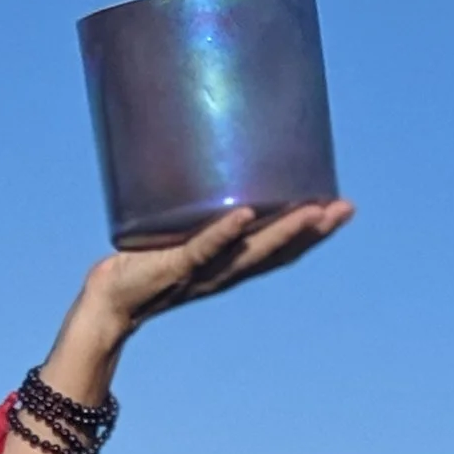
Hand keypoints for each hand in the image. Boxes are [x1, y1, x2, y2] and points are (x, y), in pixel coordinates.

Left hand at [79, 196, 353, 342]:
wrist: (108, 301)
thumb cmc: (139, 264)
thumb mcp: (175, 232)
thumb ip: (191, 205)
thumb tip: (196, 153)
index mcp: (231, 265)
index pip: (282, 251)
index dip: (314, 233)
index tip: (342, 206)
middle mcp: (225, 272)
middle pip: (280, 253)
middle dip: (315, 231)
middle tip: (345, 207)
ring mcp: (203, 271)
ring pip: (253, 252)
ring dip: (285, 232)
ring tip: (314, 210)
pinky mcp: (176, 266)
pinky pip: (204, 248)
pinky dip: (225, 233)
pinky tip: (244, 215)